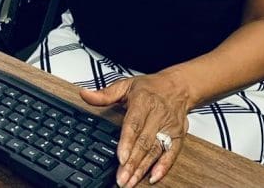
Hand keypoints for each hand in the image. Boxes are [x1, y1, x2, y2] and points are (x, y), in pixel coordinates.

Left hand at [80, 71, 189, 186]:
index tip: (120, 158)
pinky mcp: (178, 135)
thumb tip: (85, 94)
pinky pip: (172, 153)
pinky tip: (153, 176)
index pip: (134, 124)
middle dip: (132, 162)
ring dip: (143, 168)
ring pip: (155, 150)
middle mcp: (158, 114)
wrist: (178, 86)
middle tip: (121, 178)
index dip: (127, 142)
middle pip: (144, 141)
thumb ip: (105, 94)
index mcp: (143, 101)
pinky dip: (164, 166)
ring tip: (131, 181)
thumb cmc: (150, 88)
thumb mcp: (126, 85)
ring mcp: (169, 126)